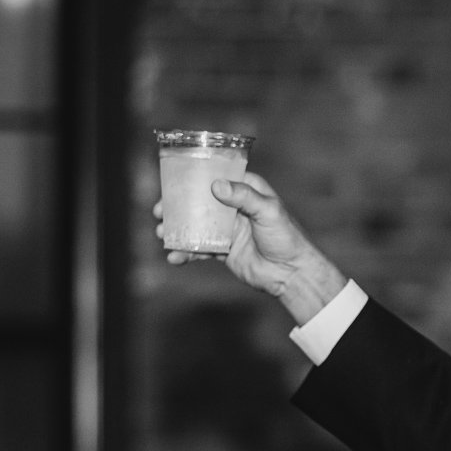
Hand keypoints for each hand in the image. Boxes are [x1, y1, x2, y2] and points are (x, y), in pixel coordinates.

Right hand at [156, 172, 347, 321]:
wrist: (291, 273)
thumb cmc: (286, 238)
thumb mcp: (268, 211)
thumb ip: (244, 197)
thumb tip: (216, 186)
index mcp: (247, 190)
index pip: (217, 176)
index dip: (194, 178)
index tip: (172, 181)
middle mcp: (234, 207)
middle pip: (200, 201)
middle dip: (177, 206)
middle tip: (159, 211)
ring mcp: (227, 229)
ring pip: (196, 225)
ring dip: (177, 230)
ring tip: (161, 234)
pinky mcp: (224, 250)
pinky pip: (200, 248)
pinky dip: (186, 252)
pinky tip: (175, 257)